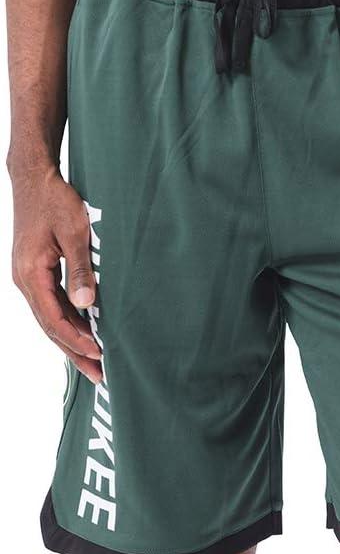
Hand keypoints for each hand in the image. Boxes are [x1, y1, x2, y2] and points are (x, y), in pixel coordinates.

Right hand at [11, 162, 101, 382]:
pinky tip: (83, 335)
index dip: (77, 341)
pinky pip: (51, 306)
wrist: (34, 177)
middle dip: (75, 353)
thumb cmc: (54, 200)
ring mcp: (28, 278)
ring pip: (50, 320)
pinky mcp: (36, 273)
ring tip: (94, 362)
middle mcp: (25, 281)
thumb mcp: (73, 232)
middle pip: (50, 328)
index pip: (54, 321)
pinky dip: (68, 323)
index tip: (100, 354)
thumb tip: (87, 305)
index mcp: (31, 275)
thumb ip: (80, 270)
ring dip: (72, 342)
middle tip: (99, 376)